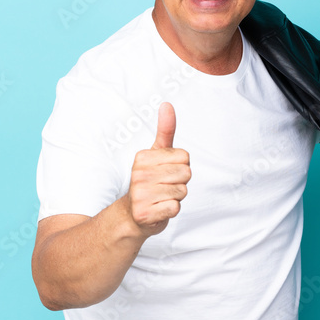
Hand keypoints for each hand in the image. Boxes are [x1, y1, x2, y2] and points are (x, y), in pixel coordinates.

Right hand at [126, 102, 190, 236]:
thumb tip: (167, 105)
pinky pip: (175, 208)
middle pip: (186, 174)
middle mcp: (139, 175)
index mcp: (143, 157)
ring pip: (182, 192)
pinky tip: (158, 209)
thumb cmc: (150, 181)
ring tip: (161, 197)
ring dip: (176, 197)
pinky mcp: (145, 214)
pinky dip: (171, 210)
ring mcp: (140, 195)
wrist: (132, 215)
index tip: (166, 172)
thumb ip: (165, 130)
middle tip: (164, 186)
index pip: (185, 157)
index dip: (181, 166)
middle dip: (180, 182)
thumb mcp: (156, 154)